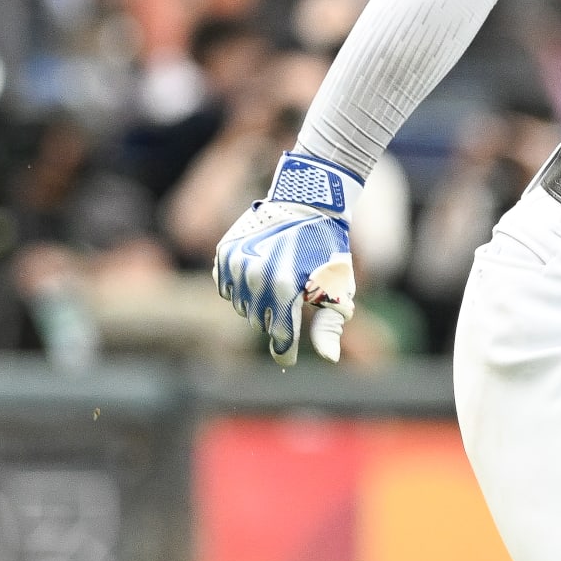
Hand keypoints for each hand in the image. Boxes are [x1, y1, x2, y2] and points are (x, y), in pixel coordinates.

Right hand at [213, 152, 360, 364]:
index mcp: (286, 289)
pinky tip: (260, 272)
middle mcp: (255, 279)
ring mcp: (236, 265)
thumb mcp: (337, 285)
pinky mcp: (223, 255)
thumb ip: (330, 325)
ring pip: (242, 306)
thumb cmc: (328, 248)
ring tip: (279, 279)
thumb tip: (330, 358)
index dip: (286, 350)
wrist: (306, 202)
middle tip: (295, 294)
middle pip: (261, 323)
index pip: (281, 338)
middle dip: (278, 316)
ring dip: (259, 302)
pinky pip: (227, 288)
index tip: (288, 358)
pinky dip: (242, 286)